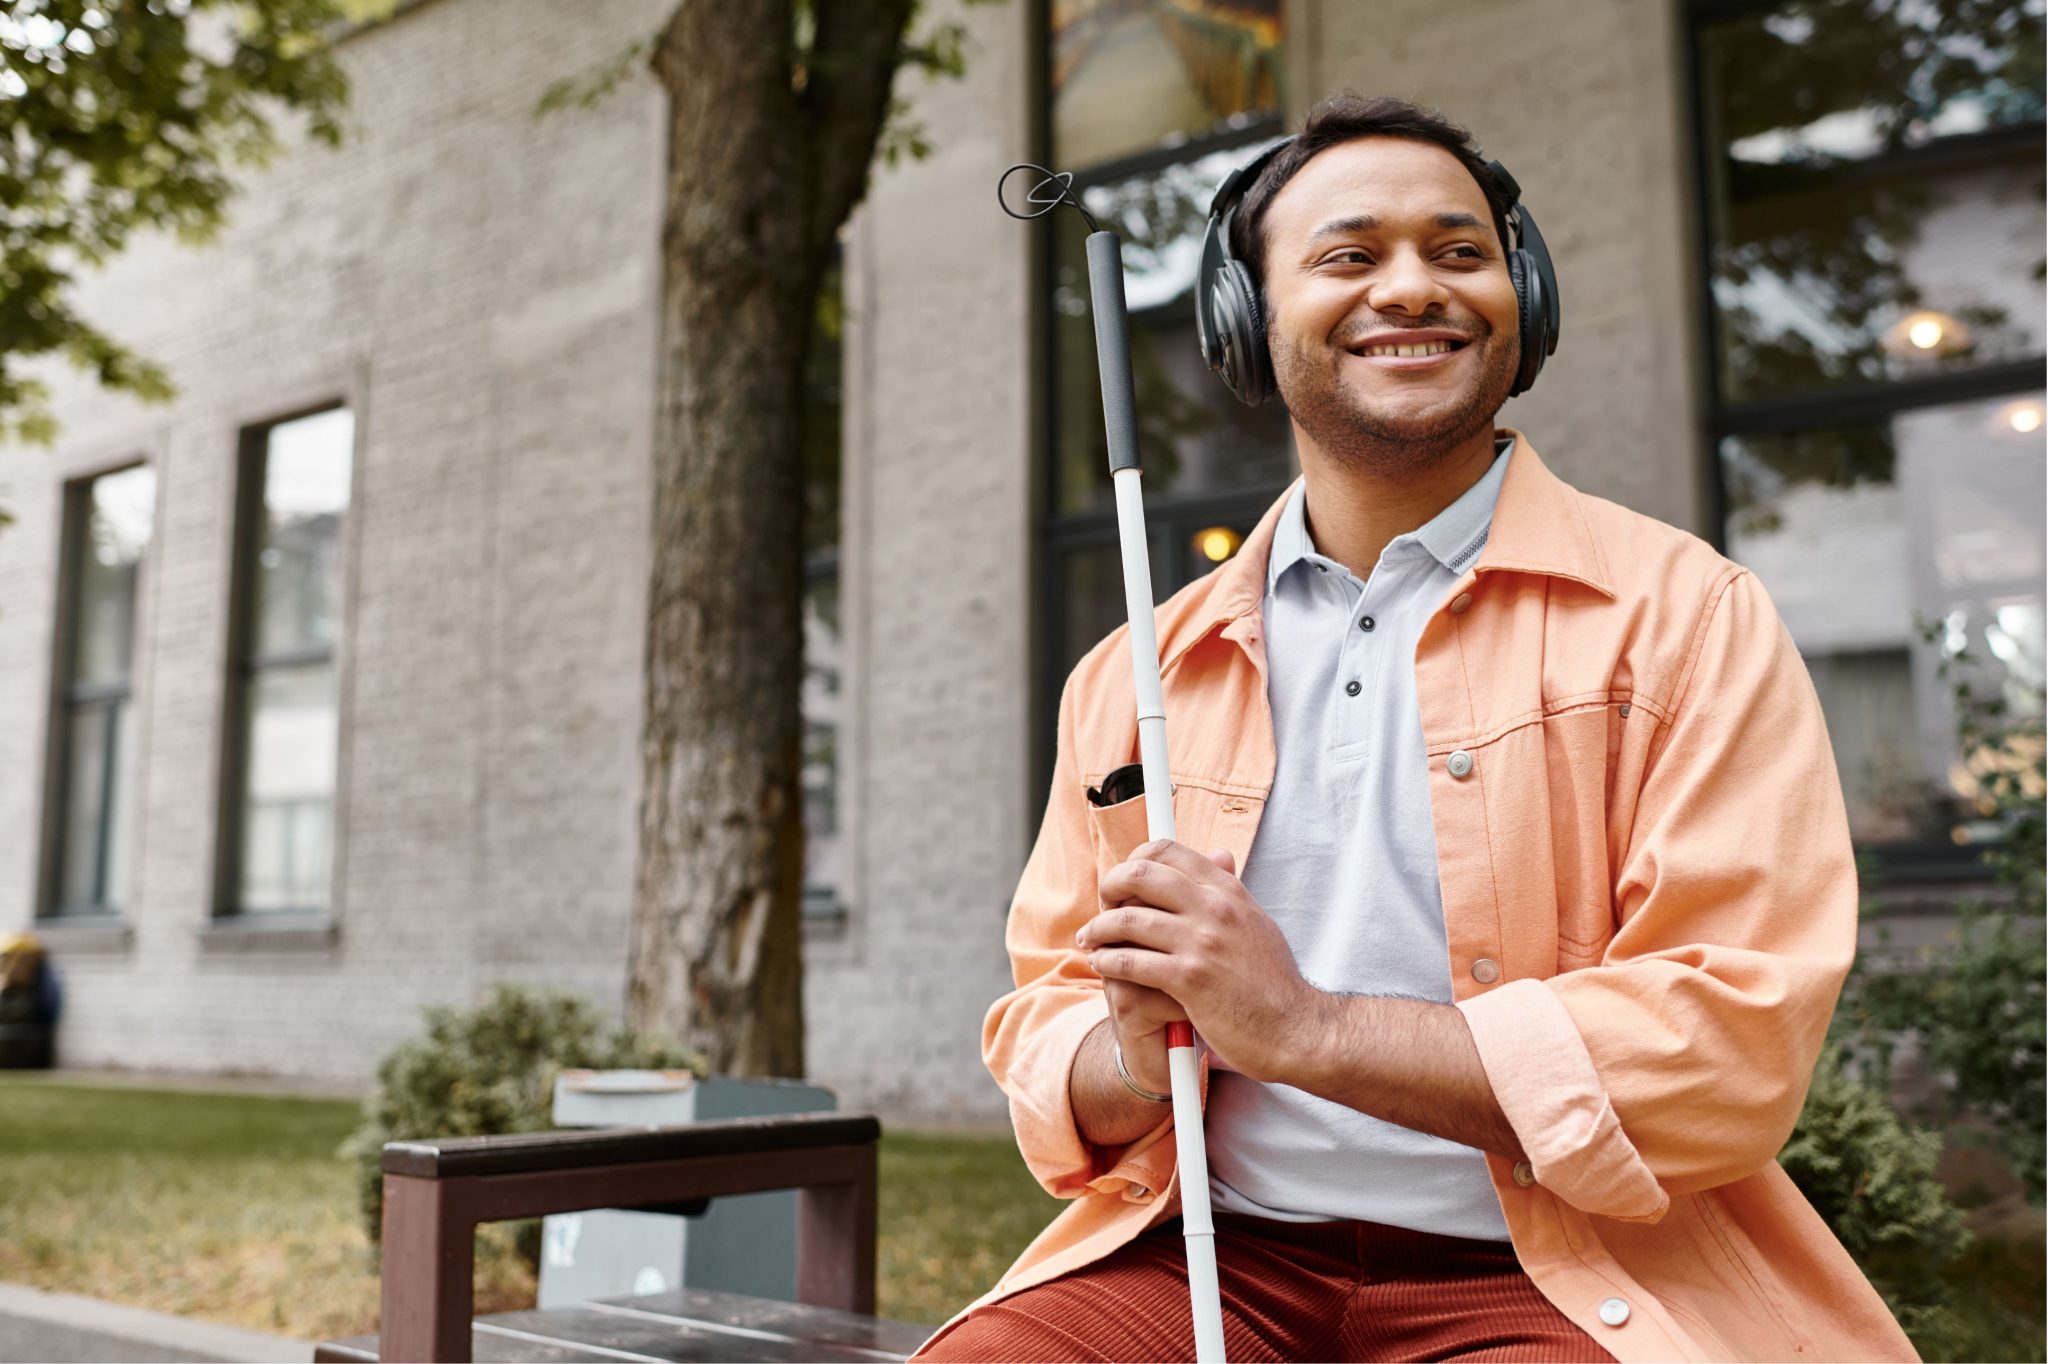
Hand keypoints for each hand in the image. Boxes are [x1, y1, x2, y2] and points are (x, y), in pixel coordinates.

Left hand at [1080, 840, 1322, 1083]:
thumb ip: (1230, 891)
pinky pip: (1130, 961)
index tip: (1124, 881)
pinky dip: (1107, 962)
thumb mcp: (1256, 923)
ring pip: (1127, 919)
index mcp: (1228, 890)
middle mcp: (1215, 908)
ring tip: (1092, 941)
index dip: (1135, 859)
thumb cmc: (1273, 984)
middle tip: (1103, 907)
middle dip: (1110, 887)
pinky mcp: (1189, 979)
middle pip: (1140, 873)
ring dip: (1100, 930)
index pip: (1167, 849)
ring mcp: (1202, 942)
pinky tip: (1103, 966)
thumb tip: (1219, 855)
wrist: (1296, 1030)